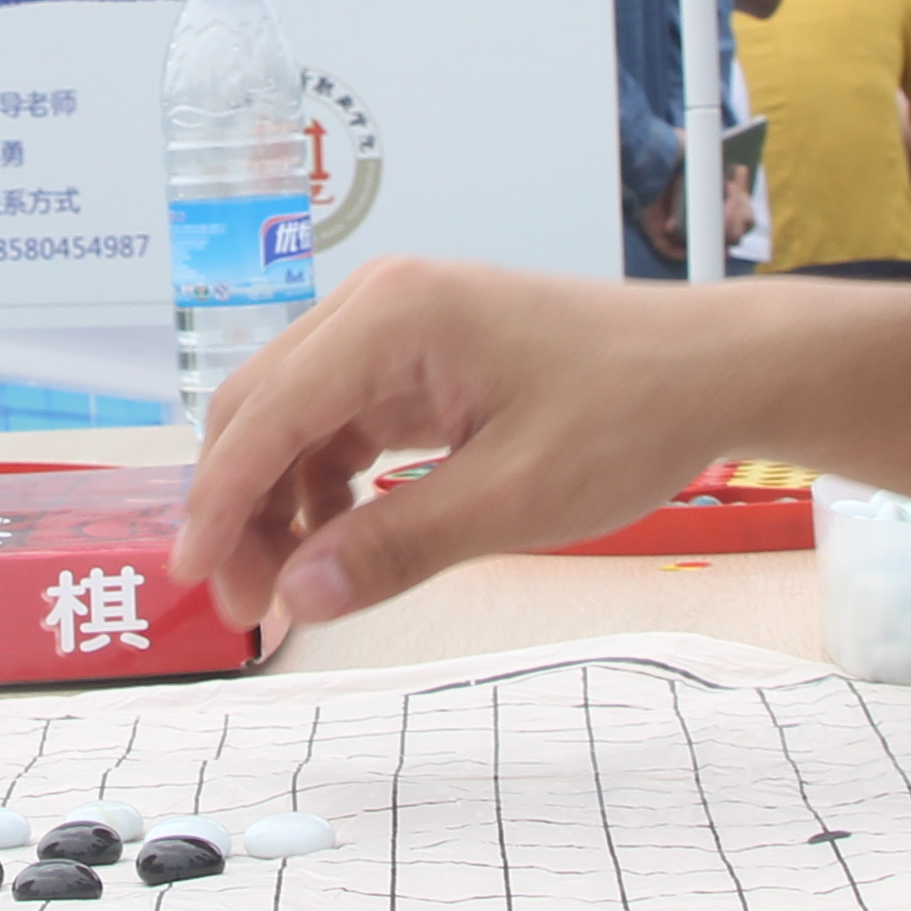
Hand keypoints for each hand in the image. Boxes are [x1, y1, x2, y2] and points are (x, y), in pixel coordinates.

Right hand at [172, 255, 778, 628]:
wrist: (717, 371)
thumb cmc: (633, 412)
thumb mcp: (514, 497)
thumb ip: (396, 545)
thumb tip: (298, 596)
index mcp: (396, 315)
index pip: (268, 414)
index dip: (219, 502)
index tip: (193, 578)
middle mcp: (383, 306)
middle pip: (262, 408)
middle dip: (240, 507)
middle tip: (245, 605)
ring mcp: (401, 330)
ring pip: (295, 420)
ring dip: (279, 502)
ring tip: (291, 590)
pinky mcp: (423, 360)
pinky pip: (342, 424)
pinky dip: (325, 486)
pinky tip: (336, 544)